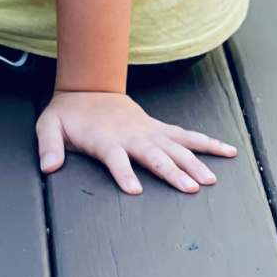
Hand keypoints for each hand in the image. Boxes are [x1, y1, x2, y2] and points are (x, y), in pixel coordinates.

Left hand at [36, 90, 236, 194]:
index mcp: (104, 139)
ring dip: (193, 162)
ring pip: (174, 146)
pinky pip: (186, 136)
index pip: (114, 157)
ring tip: (209, 180)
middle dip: (170, 171)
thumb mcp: (49, 125)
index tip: (135, 190)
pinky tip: (228, 152)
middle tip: (189, 188)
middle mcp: (130, 135)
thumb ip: (48, 146)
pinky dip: (207, 143)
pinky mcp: (158, 128)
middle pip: (152, 154)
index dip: (123, 173)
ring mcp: (147, 131)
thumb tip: (48, 167)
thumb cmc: (68, 113)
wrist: (87, 86)